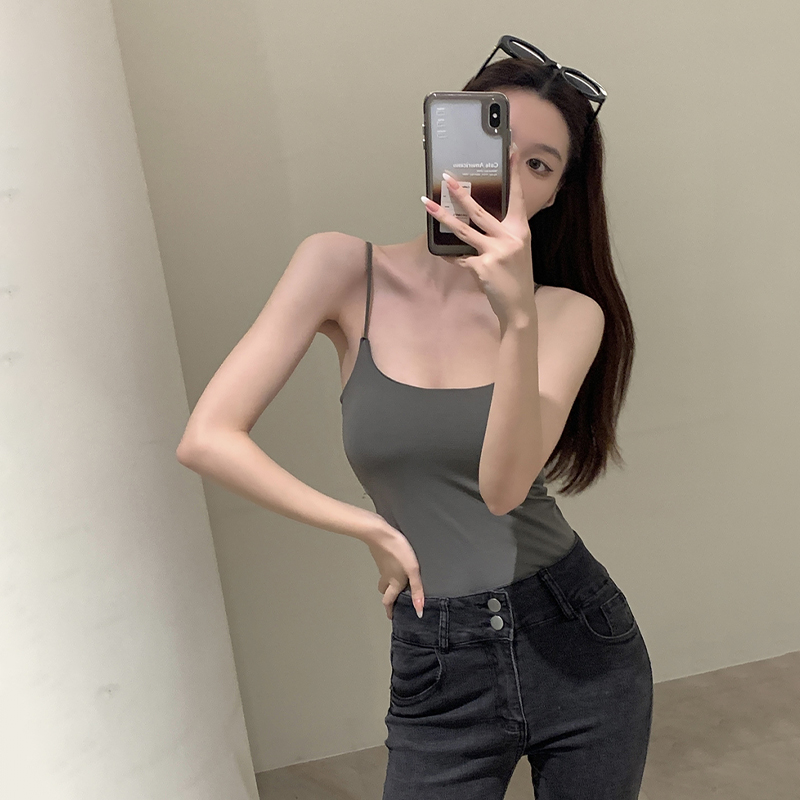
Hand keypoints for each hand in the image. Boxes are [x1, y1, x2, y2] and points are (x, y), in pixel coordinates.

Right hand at [365, 523, 425, 620]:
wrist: (380, 534)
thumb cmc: (398, 552)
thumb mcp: (412, 570)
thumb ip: (417, 589)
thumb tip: (419, 611)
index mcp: (394, 582)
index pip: (389, 601)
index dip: (390, 610)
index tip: (391, 617)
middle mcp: (386, 577)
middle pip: (384, 591)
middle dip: (389, 596)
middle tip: (394, 599)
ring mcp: (381, 566)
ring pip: (383, 579)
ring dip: (388, 583)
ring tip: (397, 581)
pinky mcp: (380, 556)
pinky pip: (383, 568)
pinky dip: (388, 570)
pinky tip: (395, 564)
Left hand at [421, 144, 535, 330]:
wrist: (518, 306)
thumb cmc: (516, 277)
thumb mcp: (516, 250)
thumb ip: (502, 234)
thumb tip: (477, 220)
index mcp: (520, 230)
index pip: (517, 196)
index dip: (513, 172)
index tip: (510, 149)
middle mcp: (509, 238)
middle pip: (480, 210)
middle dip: (460, 193)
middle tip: (446, 177)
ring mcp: (495, 252)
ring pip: (464, 230)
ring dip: (443, 216)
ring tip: (427, 204)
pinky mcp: (482, 267)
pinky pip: (460, 257)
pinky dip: (452, 256)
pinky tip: (445, 253)